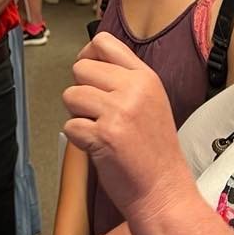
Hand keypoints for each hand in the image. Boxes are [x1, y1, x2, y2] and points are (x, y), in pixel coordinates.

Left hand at [62, 32, 191, 217]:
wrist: (163, 191)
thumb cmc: (155, 153)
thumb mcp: (150, 102)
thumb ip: (124, 80)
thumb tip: (87, 63)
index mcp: (146, 78)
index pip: (104, 42)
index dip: (87, 56)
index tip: (89, 75)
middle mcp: (133, 89)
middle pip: (80, 68)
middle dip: (81, 91)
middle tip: (98, 114)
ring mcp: (119, 111)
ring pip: (70, 95)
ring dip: (77, 115)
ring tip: (100, 130)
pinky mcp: (103, 135)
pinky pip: (69, 126)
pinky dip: (78, 139)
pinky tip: (99, 148)